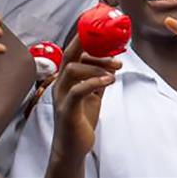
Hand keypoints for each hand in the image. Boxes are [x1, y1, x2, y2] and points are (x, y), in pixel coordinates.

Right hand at [51, 37, 121, 160]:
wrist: (73, 147)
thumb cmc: (81, 119)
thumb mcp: (94, 94)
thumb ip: (99, 77)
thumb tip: (113, 61)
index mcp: (66, 78)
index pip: (73, 51)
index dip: (85, 38)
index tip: (103, 29)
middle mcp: (60, 84)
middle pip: (70, 55)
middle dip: (91, 46)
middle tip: (114, 48)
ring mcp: (61, 96)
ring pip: (72, 69)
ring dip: (97, 65)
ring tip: (116, 69)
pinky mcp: (66, 110)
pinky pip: (77, 91)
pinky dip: (94, 82)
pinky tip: (110, 80)